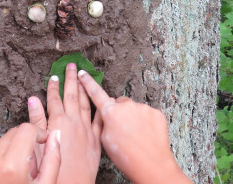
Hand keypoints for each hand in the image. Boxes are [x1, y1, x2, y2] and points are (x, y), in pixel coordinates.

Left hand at [0, 124, 59, 183]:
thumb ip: (53, 159)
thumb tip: (55, 135)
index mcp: (11, 166)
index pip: (27, 129)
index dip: (39, 134)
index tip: (43, 143)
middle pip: (14, 132)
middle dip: (26, 142)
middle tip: (30, 166)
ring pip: (1, 141)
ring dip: (12, 150)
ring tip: (16, 174)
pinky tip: (3, 178)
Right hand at [28, 63, 101, 183]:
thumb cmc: (52, 168)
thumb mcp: (37, 144)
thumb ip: (36, 120)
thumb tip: (32, 99)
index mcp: (58, 121)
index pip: (54, 98)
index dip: (53, 86)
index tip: (53, 76)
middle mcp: (73, 121)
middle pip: (72, 95)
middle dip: (71, 79)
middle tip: (71, 65)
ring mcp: (87, 128)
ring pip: (86, 102)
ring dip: (84, 87)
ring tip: (83, 75)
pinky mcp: (96, 138)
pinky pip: (99, 118)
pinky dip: (100, 106)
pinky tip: (103, 97)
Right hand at [77, 70, 191, 183]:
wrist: (152, 165)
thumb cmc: (126, 156)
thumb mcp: (104, 140)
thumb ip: (103, 122)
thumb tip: (107, 113)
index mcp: (110, 112)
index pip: (96, 93)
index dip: (87, 82)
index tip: (82, 73)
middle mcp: (126, 105)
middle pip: (118, 103)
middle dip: (119, 111)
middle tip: (122, 128)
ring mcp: (142, 108)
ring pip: (133, 108)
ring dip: (132, 116)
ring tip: (136, 134)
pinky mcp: (155, 112)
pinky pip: (146, 113)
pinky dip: (145, 120)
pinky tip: (146, 133)